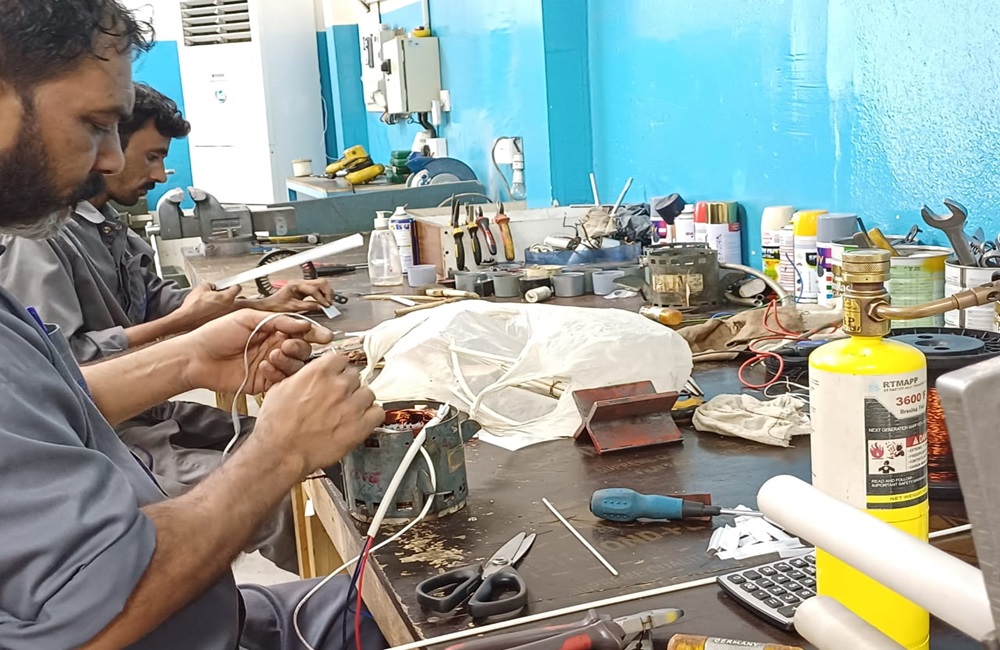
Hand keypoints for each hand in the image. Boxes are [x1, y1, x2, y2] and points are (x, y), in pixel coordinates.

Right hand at [174, 283, 240, 330]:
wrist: (185, 321)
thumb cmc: (193, 307)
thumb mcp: (201, 288)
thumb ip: (211, 285)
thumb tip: (212, 287)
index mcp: (227, 297)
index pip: (237, 287)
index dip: (233, 285)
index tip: (231, 285)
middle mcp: (230, 308)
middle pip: (239, 299)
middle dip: (233, 296)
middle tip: (224, 295)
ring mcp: (227, 317)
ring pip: (232, 309)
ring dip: (227, 306)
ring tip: (216, 305)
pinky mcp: (222, 324)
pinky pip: (225, 316)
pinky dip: (221, 314)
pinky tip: (212, 313)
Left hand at [176, 310, 333, 394]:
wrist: (195, 358)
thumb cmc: (215, 334)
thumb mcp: (247, 318)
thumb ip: (277, 321)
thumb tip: (302, 324)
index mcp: (271, 330)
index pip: (300, 331)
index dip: (313, 333)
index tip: (324, 336)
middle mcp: (274, 347)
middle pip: (302, 349)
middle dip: (299, 347)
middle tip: (285, 345)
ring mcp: (270, 366)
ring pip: (296, 366)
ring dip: (288, 360)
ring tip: (271, 356)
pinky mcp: (264, 382)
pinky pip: (282, 380)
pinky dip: (277, 373)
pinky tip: (263, 367)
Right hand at [252, 354, 383, 472]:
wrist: (280, 451)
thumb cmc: (276, 425)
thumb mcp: (281, 388)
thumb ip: (302, 376)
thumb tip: (310, 374)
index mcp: (319, 372)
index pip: (341, 359)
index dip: (337, 369)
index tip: (336, 375)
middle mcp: (339, 386)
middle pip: (355, 376)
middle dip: (347, 386)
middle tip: (338, 398)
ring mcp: (352, 405)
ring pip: (368, 393)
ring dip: (359, 400)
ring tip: (348, 411)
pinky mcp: (361, 426)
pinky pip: (378, 413)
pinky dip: (371, 416)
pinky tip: (361, 420)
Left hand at [256, 279, 332, 312]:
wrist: (269, 305)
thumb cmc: (276, 306)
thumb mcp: (292, 308)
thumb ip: (307, 306)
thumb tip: (320, 307)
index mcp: (296, 285)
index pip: (313, 289)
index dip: (321, 298)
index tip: (326, 306)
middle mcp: (300, 282)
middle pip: (321, 282)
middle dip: (327, 292)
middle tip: (329, 303)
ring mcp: (303, 284)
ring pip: (321, 283)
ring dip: (327, 292)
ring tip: (328, 302)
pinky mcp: (305, 288)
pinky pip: (318, 288)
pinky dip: (323, 294)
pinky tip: (324, 301)